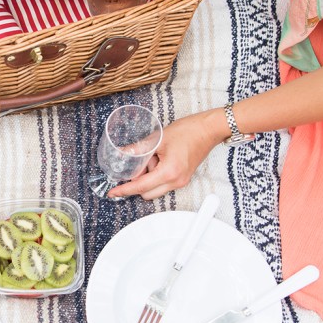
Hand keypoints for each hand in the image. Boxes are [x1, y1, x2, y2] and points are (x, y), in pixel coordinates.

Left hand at [107, 109, 226, 200]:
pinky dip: (156, 176)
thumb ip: (138, 149)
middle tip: (135, 166)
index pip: (140, 186)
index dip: (124, 190)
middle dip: (137, 183)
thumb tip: (123, 154)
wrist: (209, 129)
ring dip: (148, 178)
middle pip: (147, 193)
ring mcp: (181, 182)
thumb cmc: (188, 131)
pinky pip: (164, 184)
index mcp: (169, 172)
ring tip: (152, 157)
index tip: (113, 192)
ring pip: (155, 189)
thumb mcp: (158, 139)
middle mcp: (176, 181)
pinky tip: (158, 159)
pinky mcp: (183, 179)